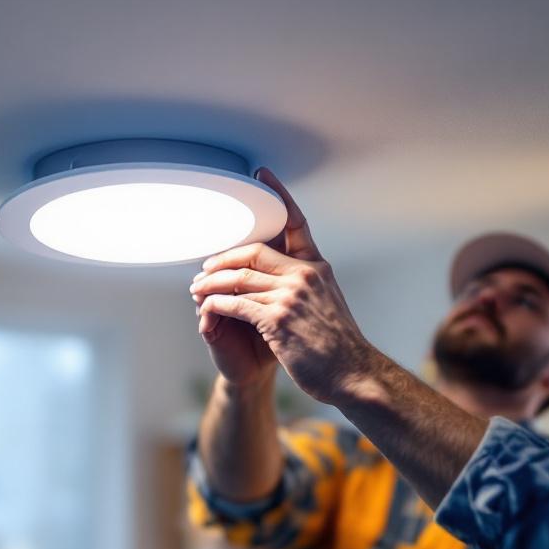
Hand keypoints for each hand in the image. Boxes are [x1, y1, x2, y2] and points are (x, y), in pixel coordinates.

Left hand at [191, 167, 370, 404]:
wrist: (351, 373)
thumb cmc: (337, 345)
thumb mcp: (328, 302)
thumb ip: (306, 284)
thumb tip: (284, 275)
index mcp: (317, 267)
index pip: (295, 223)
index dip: (279, 195)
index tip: (263, 174)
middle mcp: (305, 275)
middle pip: (253, 251)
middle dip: (223, 258)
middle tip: (205, 267)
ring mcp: (291, 295)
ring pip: (238, 278)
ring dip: (211, 284)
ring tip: (196, 289)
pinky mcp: (277, 319)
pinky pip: (235, 303)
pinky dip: (216, 304)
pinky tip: (206, 308)